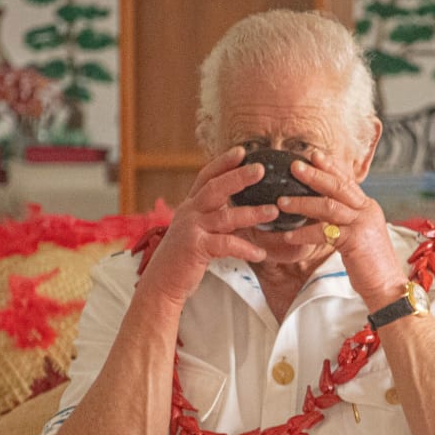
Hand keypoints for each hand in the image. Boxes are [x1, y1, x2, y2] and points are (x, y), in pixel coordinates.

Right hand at [137, 147, 278, 305]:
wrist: (162, 283)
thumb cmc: (183, 258)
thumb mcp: (195, 230)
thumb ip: (212, 217)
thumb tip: (237, 209)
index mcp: (190, 206)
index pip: (206, 176)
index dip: (223, 163)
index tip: (242, 151)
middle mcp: (189, 213)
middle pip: (215, 188)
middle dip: (238, 177)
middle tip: (260, 169)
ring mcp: (191, 229)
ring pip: (225, 216)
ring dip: (251, 213)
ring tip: (273, 211)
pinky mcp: (195, 248)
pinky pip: (226, 245)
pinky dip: (245, 249)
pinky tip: (261, 253)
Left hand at [277, 150, 407, 309]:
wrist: (387, 286)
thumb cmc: (369, 264)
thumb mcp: (359, 235)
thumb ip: (345, 220)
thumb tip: (322, 210)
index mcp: (368, 207)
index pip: (347, 181)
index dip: (330, 167)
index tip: (313, 155)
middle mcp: (367, 211)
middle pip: (338, 186)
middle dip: (315, 175)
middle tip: (294, 166)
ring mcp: (362, 224)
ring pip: (328, 205)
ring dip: (302, 202)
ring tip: (281, 202)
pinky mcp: (355, 240)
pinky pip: (324, 232)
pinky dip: (304, 233)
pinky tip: (289, 236)